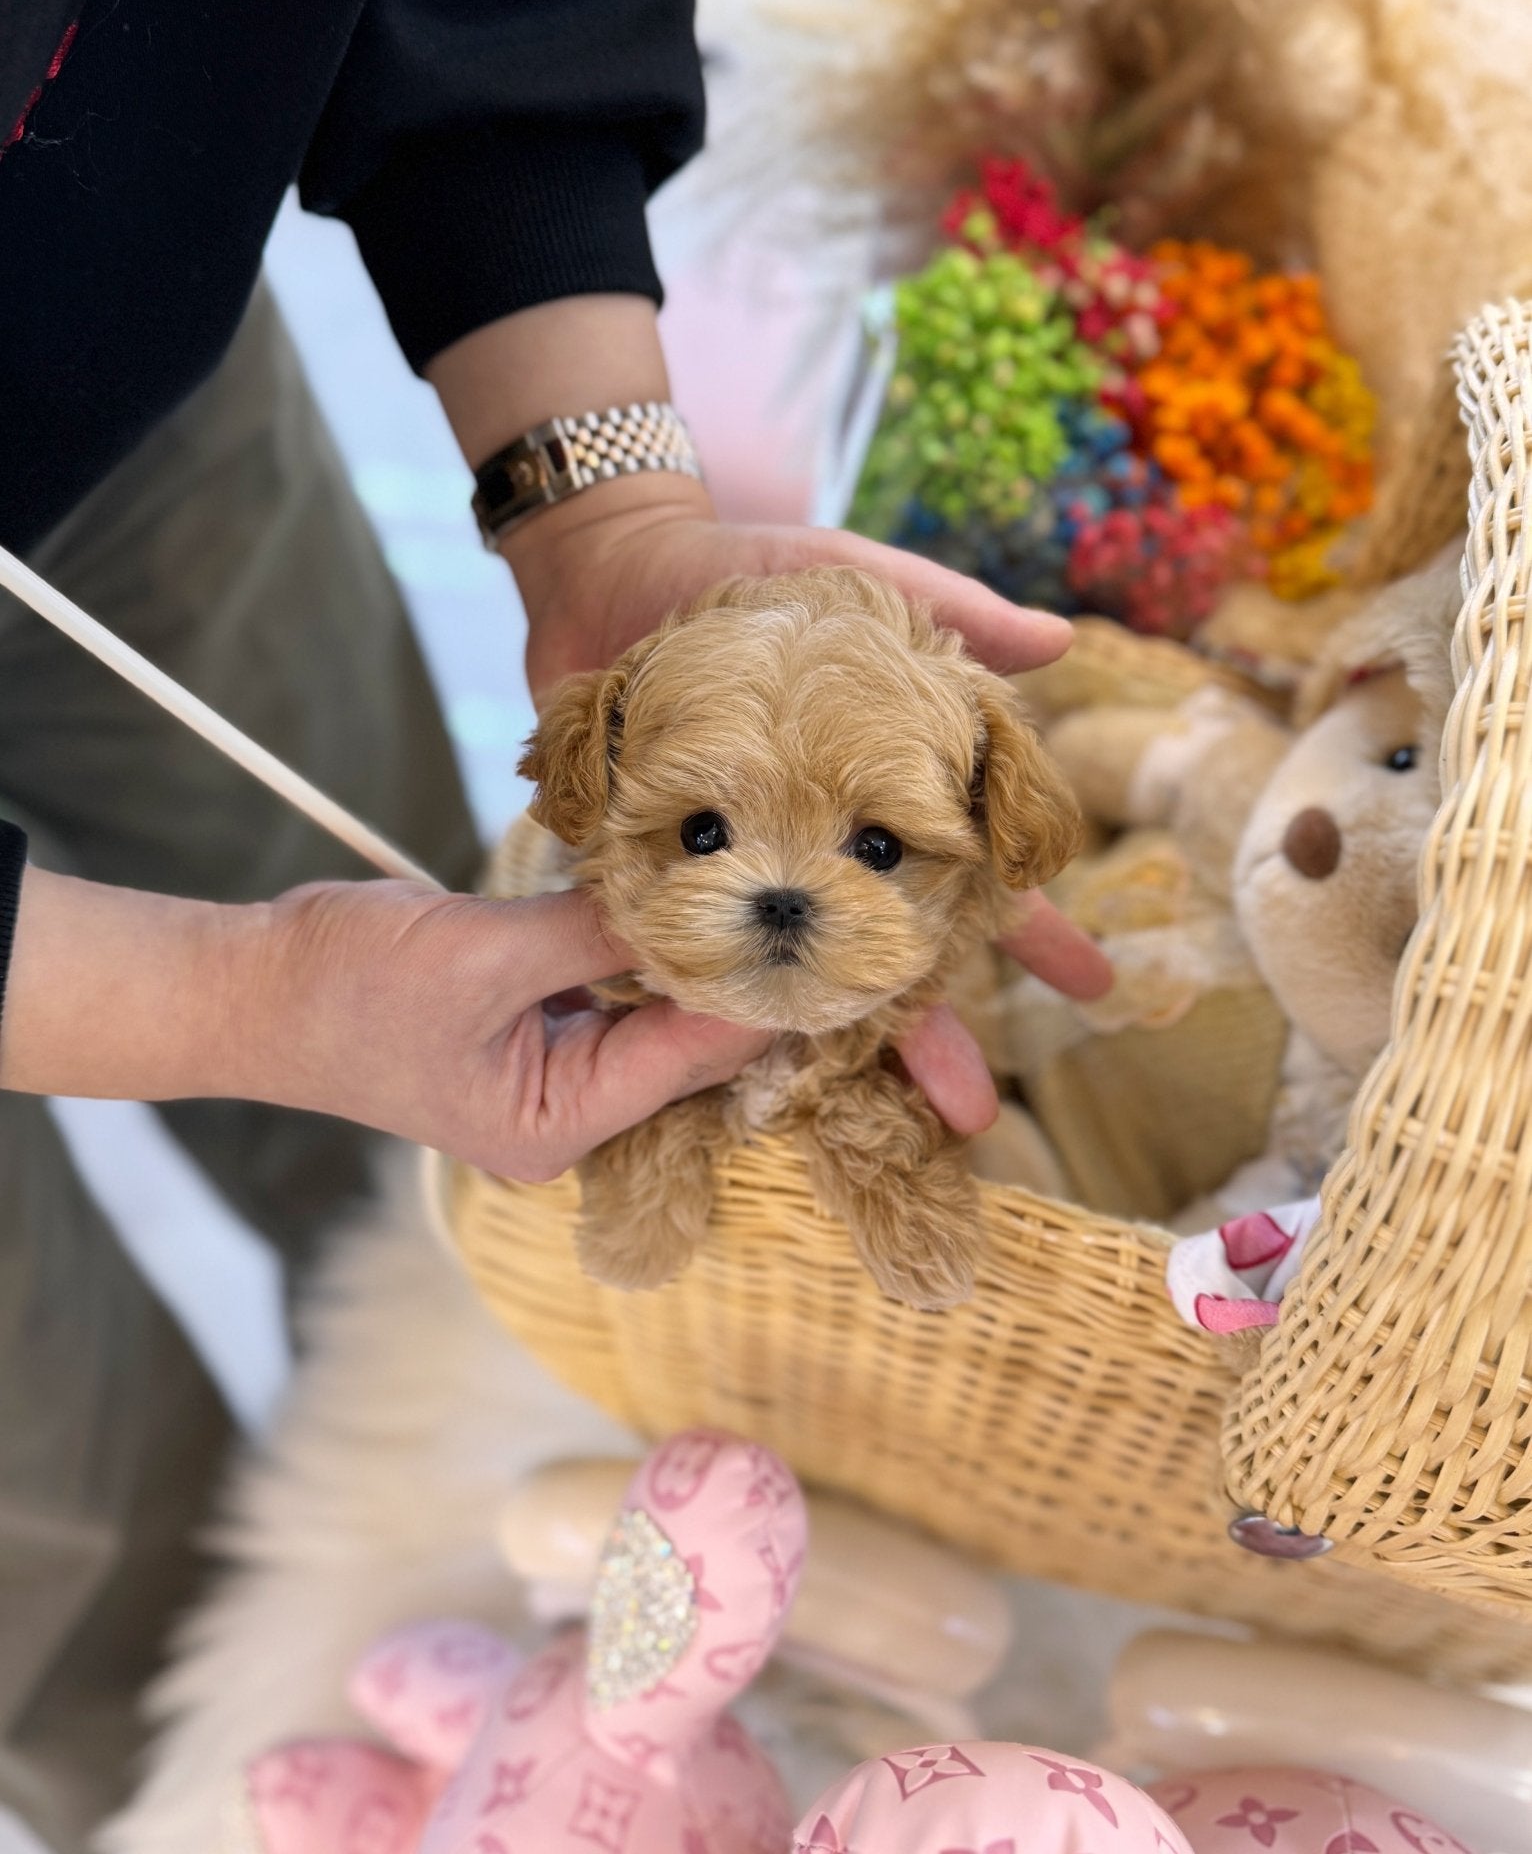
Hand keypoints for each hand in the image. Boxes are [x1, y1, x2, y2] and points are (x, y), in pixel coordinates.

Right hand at [2, 868, 767, 1179]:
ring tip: (764, 898)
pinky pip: (614, 998)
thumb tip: (693, 895)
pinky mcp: (535, 1036)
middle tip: (811, 910)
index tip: (820, 942)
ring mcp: (551, 1080)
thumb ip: (592, 930)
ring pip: (655, 1021)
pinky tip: (685, 903)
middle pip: (685, 1051)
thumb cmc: (347, 987)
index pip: (688, 1057)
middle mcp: (566, 1118)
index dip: (756, 998)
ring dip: (692, 962)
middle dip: (737, 983)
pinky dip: (642, 954)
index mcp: (556, 1126)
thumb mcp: (482, 952)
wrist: (253, 989)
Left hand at [428, 297, 1113, 1136]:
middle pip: (886, 953)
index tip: (1092, 985)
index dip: (1032, 928)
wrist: (612, 568)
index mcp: (875, 790)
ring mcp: (740, 866)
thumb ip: (949, 607)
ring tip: (856, 1108)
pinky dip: (702, 1000)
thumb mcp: (853, 578)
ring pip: (791, 973)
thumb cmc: (747, 575)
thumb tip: (1059, 644)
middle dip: (932, 1031)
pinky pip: (686, 947)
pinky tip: (726, 1062)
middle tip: (970, 1110)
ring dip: (824, 1040)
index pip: (972, 873)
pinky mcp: (655, 868)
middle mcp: (814, 845)